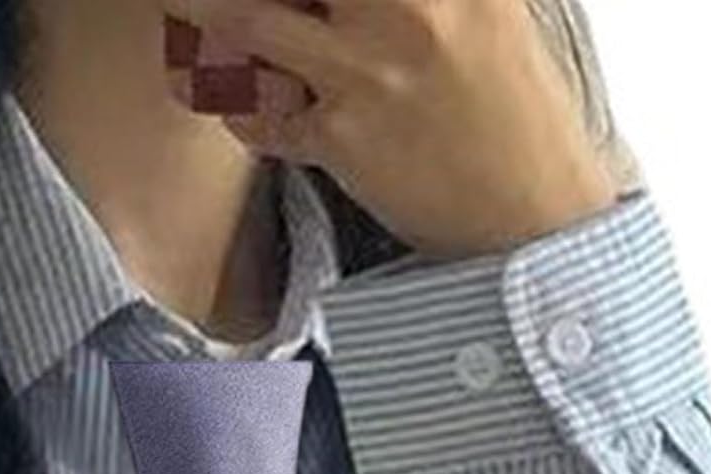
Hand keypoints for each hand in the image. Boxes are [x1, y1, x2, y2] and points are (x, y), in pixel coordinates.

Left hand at [158, 0, 620, 258]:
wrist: (528, 215)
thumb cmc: (510, 112)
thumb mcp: (489, 11)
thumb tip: (337, 3)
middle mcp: (410, 4)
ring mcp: (369, 70)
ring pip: (249, 20)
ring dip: (205, 13)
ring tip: (182, 9)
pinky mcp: (341, 137)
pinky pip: (259, 112)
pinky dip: (238, 101)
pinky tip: (238, 95)